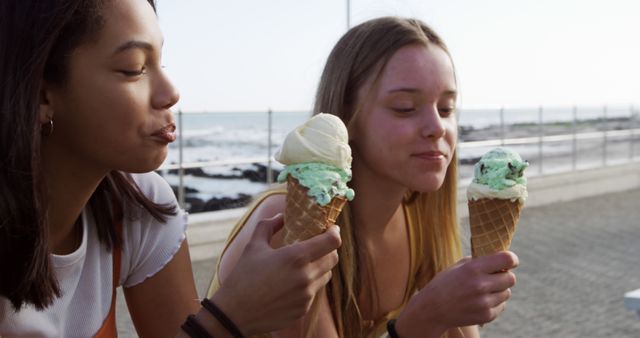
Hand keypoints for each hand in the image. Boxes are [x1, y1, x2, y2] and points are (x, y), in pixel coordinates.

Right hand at [211, 214, 340, 335]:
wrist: (234, 314)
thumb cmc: (242, 277)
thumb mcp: (253, 245)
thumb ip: (269, 226)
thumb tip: (281, 216)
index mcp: (297, 257)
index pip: (332, 241)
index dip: (334, 232)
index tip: (330, 228)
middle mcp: (306, 277)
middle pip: (333, 258)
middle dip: (329, 248)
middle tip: (318, 244)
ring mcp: (307, 295)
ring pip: (325, 275)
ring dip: (320, 266)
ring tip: (304, 263)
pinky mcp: (303, 309)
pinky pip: (314, 292)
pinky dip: (309, 284)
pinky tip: (292, 283)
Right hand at [395, 251, 517, 337]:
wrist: (432, 309)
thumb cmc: (445, 283)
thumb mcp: (458, 266)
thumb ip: (479, 261)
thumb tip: (500, 259)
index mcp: (473, 269)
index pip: (506, 259)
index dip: (512, 259)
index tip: (510, 261)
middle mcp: (481, 285)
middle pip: (511, 278)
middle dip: (505, 276)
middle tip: (495, 277)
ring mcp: (484, 302)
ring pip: (507, 293)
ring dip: (499, 290)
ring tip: (483, 290)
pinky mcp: (486, 316)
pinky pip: (502, 306)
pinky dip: (494, 303)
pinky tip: (480, 301)